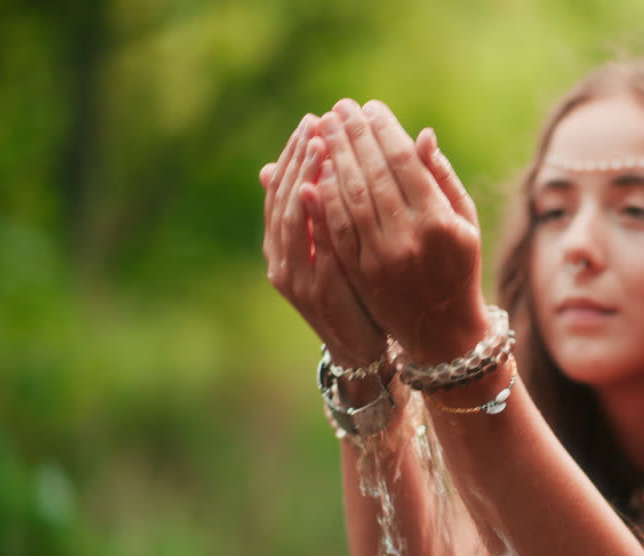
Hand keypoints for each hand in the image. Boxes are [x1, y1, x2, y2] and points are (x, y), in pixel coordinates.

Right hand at [261, 114, 385, 368]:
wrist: (361, 347)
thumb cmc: (355, 290)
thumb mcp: (342, 245)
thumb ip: (329, 208)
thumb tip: (320, 161)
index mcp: (285, 242)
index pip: (283, 187)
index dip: (296, 153)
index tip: (315, 120)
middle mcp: (282, 257)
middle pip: (283, 197)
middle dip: (299, 158)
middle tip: (317, 123)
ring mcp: (295, 277)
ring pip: (291, 220)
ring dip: (303, 180)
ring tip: (319, 148)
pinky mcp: (315, 294)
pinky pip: (312, 249)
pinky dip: (315, 221)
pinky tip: (320, 192)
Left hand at [308, 99, 486, 364]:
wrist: (443, 331)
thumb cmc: (460, 268)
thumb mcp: (465, 224)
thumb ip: (443, 179)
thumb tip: (421, 135)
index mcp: (439, 222)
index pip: (404, 163)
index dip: (384, 131)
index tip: (370, 107)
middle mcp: (409, 238)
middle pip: (373, 174)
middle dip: (353, 136)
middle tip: (339, 108)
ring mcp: (381, 258)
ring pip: (351, 198)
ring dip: (333, 159)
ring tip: (324, 129)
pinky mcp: (361, 273)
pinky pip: (336, 227)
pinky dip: (325, 196)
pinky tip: (318, 171)